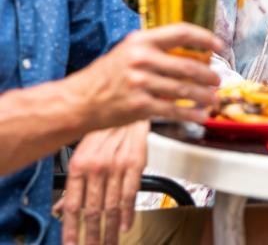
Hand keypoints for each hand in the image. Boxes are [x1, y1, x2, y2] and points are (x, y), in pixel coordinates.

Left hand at [56, 121, 147, 244]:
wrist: (128, 106)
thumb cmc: (106, 128)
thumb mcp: (84, 151)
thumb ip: (75, 181)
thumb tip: (63, 206)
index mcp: (80, 164)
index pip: (72, 204)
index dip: (71, 228)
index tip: (71, 244)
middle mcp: (96, 166)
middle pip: (92, 210)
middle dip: (92, 234)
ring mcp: (116, 166)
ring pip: (111, 206)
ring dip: (110, 229)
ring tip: (109, 242)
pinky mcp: (135, 164)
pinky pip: (130, 194)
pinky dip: (128, 213)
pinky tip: (125, 225)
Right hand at [68, 22, 222, 130]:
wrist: (80, 101)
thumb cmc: (107, 76)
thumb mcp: (128, 51)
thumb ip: (156, 49)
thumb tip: (190, 52)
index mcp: (141, 41)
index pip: (180, 32)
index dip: (204, 37)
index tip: (218, 45)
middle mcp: (141, 59)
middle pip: (187, 64)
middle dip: (208, 74)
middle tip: (217, 79)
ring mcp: (140, 83)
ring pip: (183, 88)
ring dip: (204, 95)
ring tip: (213, 98)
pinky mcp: (139, 105)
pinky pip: (173, 109)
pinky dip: (190, 113)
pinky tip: (200, 115)